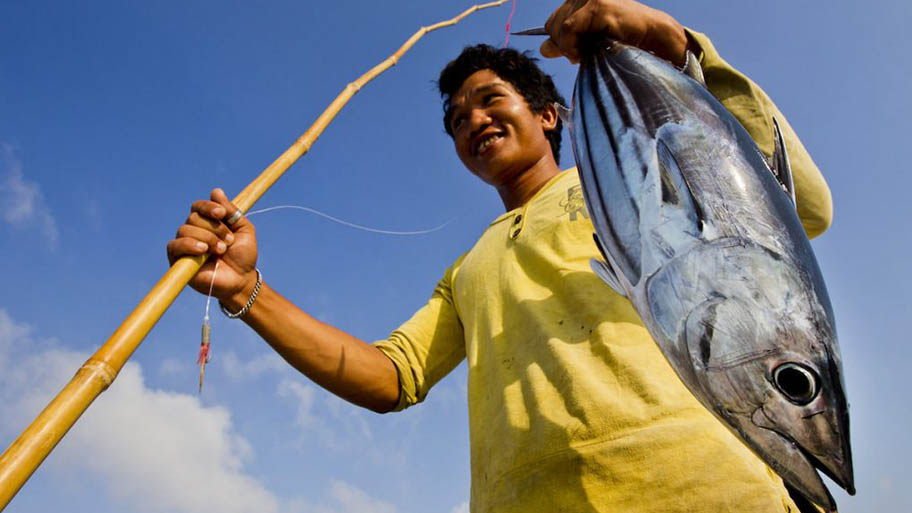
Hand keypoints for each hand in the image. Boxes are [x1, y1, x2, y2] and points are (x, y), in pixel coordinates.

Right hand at [166, 188, 257, 301]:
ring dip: (207, 238)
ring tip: (221, 250)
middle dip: (214, 227)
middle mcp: (193, 232)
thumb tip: (216, 191)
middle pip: (193, 217)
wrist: (242, 280)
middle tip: (229, 241)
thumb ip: (231, 211)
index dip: (209, 207)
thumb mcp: (243, 229)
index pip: (198, 206)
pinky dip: (189, 244)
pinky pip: (174, 245)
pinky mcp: (177, 260)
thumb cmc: (243, 256)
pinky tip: (203, 250)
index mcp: (207, 223)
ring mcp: (184, 245)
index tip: (222, 213)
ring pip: (185, 229)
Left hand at [540, 0, 688, 65]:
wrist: (650, 35)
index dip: (559, 42)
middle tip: (583, 55)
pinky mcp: (596, 6)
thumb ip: (565, 43)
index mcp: (578, 1)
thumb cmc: (622, 39)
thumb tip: (543, 48)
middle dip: (564, 45)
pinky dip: (571, 45)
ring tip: (588, 53)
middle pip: (551, 26)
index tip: (575, 54)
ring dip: (569, 48)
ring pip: (558, 28)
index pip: (551, 23)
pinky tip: (583, 54)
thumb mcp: (588, 42)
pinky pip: (568, 29)